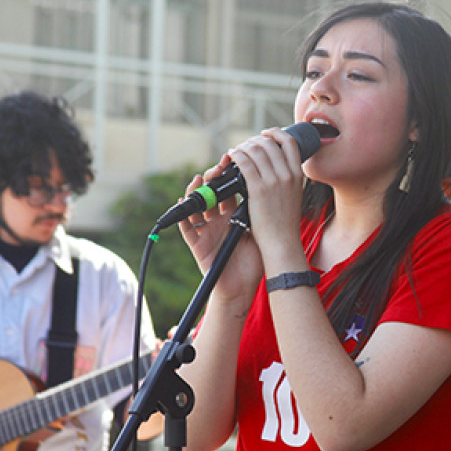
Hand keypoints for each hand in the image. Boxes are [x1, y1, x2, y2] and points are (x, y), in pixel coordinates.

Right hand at [178, 163, 262, 304]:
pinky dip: (182, 217)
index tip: (233, 162)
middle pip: (211, 194)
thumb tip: (269, 190)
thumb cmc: (254, 263)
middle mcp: (218, 221)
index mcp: (234, 217)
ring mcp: (207, 231)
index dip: (228, 177)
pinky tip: (182, 203)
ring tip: (200, 180)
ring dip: (196, 192)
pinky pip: (186, 229)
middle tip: (218, 168)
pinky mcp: (197, 244)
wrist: (243, 288)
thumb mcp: (259, 234)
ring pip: (196, 207)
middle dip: (212, 179)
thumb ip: (259, 214)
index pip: (229, 191)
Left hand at [225, 128, 305, 263]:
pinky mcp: (258, 189)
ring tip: (236, 151)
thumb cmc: (285, 222)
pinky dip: (236, 155)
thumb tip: (275, 166)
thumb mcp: (294, 195)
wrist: (282, 242)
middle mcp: (287, 174)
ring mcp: (273, 181)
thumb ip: (287, 179)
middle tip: (245, 146)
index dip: (275, 133)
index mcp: (297, 175)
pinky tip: (231, 156)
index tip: (265, 134)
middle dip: (254, 140)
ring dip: (243, 146)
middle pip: (269, 143)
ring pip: (255, 150)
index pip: (289, 142)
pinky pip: (244, 162)